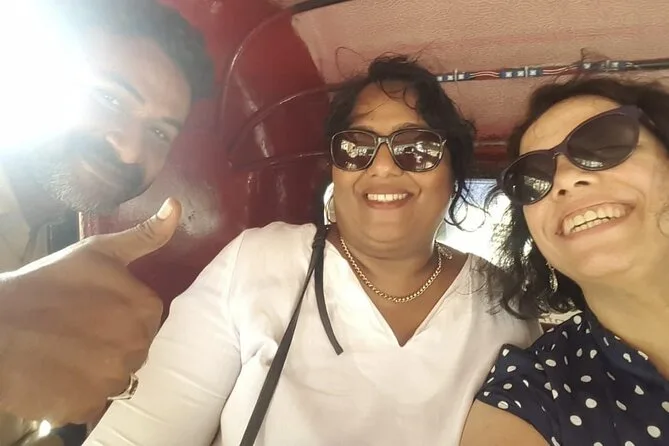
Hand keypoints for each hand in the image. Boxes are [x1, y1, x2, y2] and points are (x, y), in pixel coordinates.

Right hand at [0, 198, 181, 424]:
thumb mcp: (98, 252)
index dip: (119, 315)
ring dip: (98, 369)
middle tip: (77, 332)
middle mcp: (137, 346)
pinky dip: (80, 394)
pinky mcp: (87, 407)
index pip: (147, 319)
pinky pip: (95, 403)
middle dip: (112, 342)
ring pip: (118, 377)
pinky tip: (59, 375)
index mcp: (145, 309)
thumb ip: (145, 236)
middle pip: (135, 349)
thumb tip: (177, 207)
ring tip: (67, 353)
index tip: (94, 310)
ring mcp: (112, 380)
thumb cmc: (46, 284)